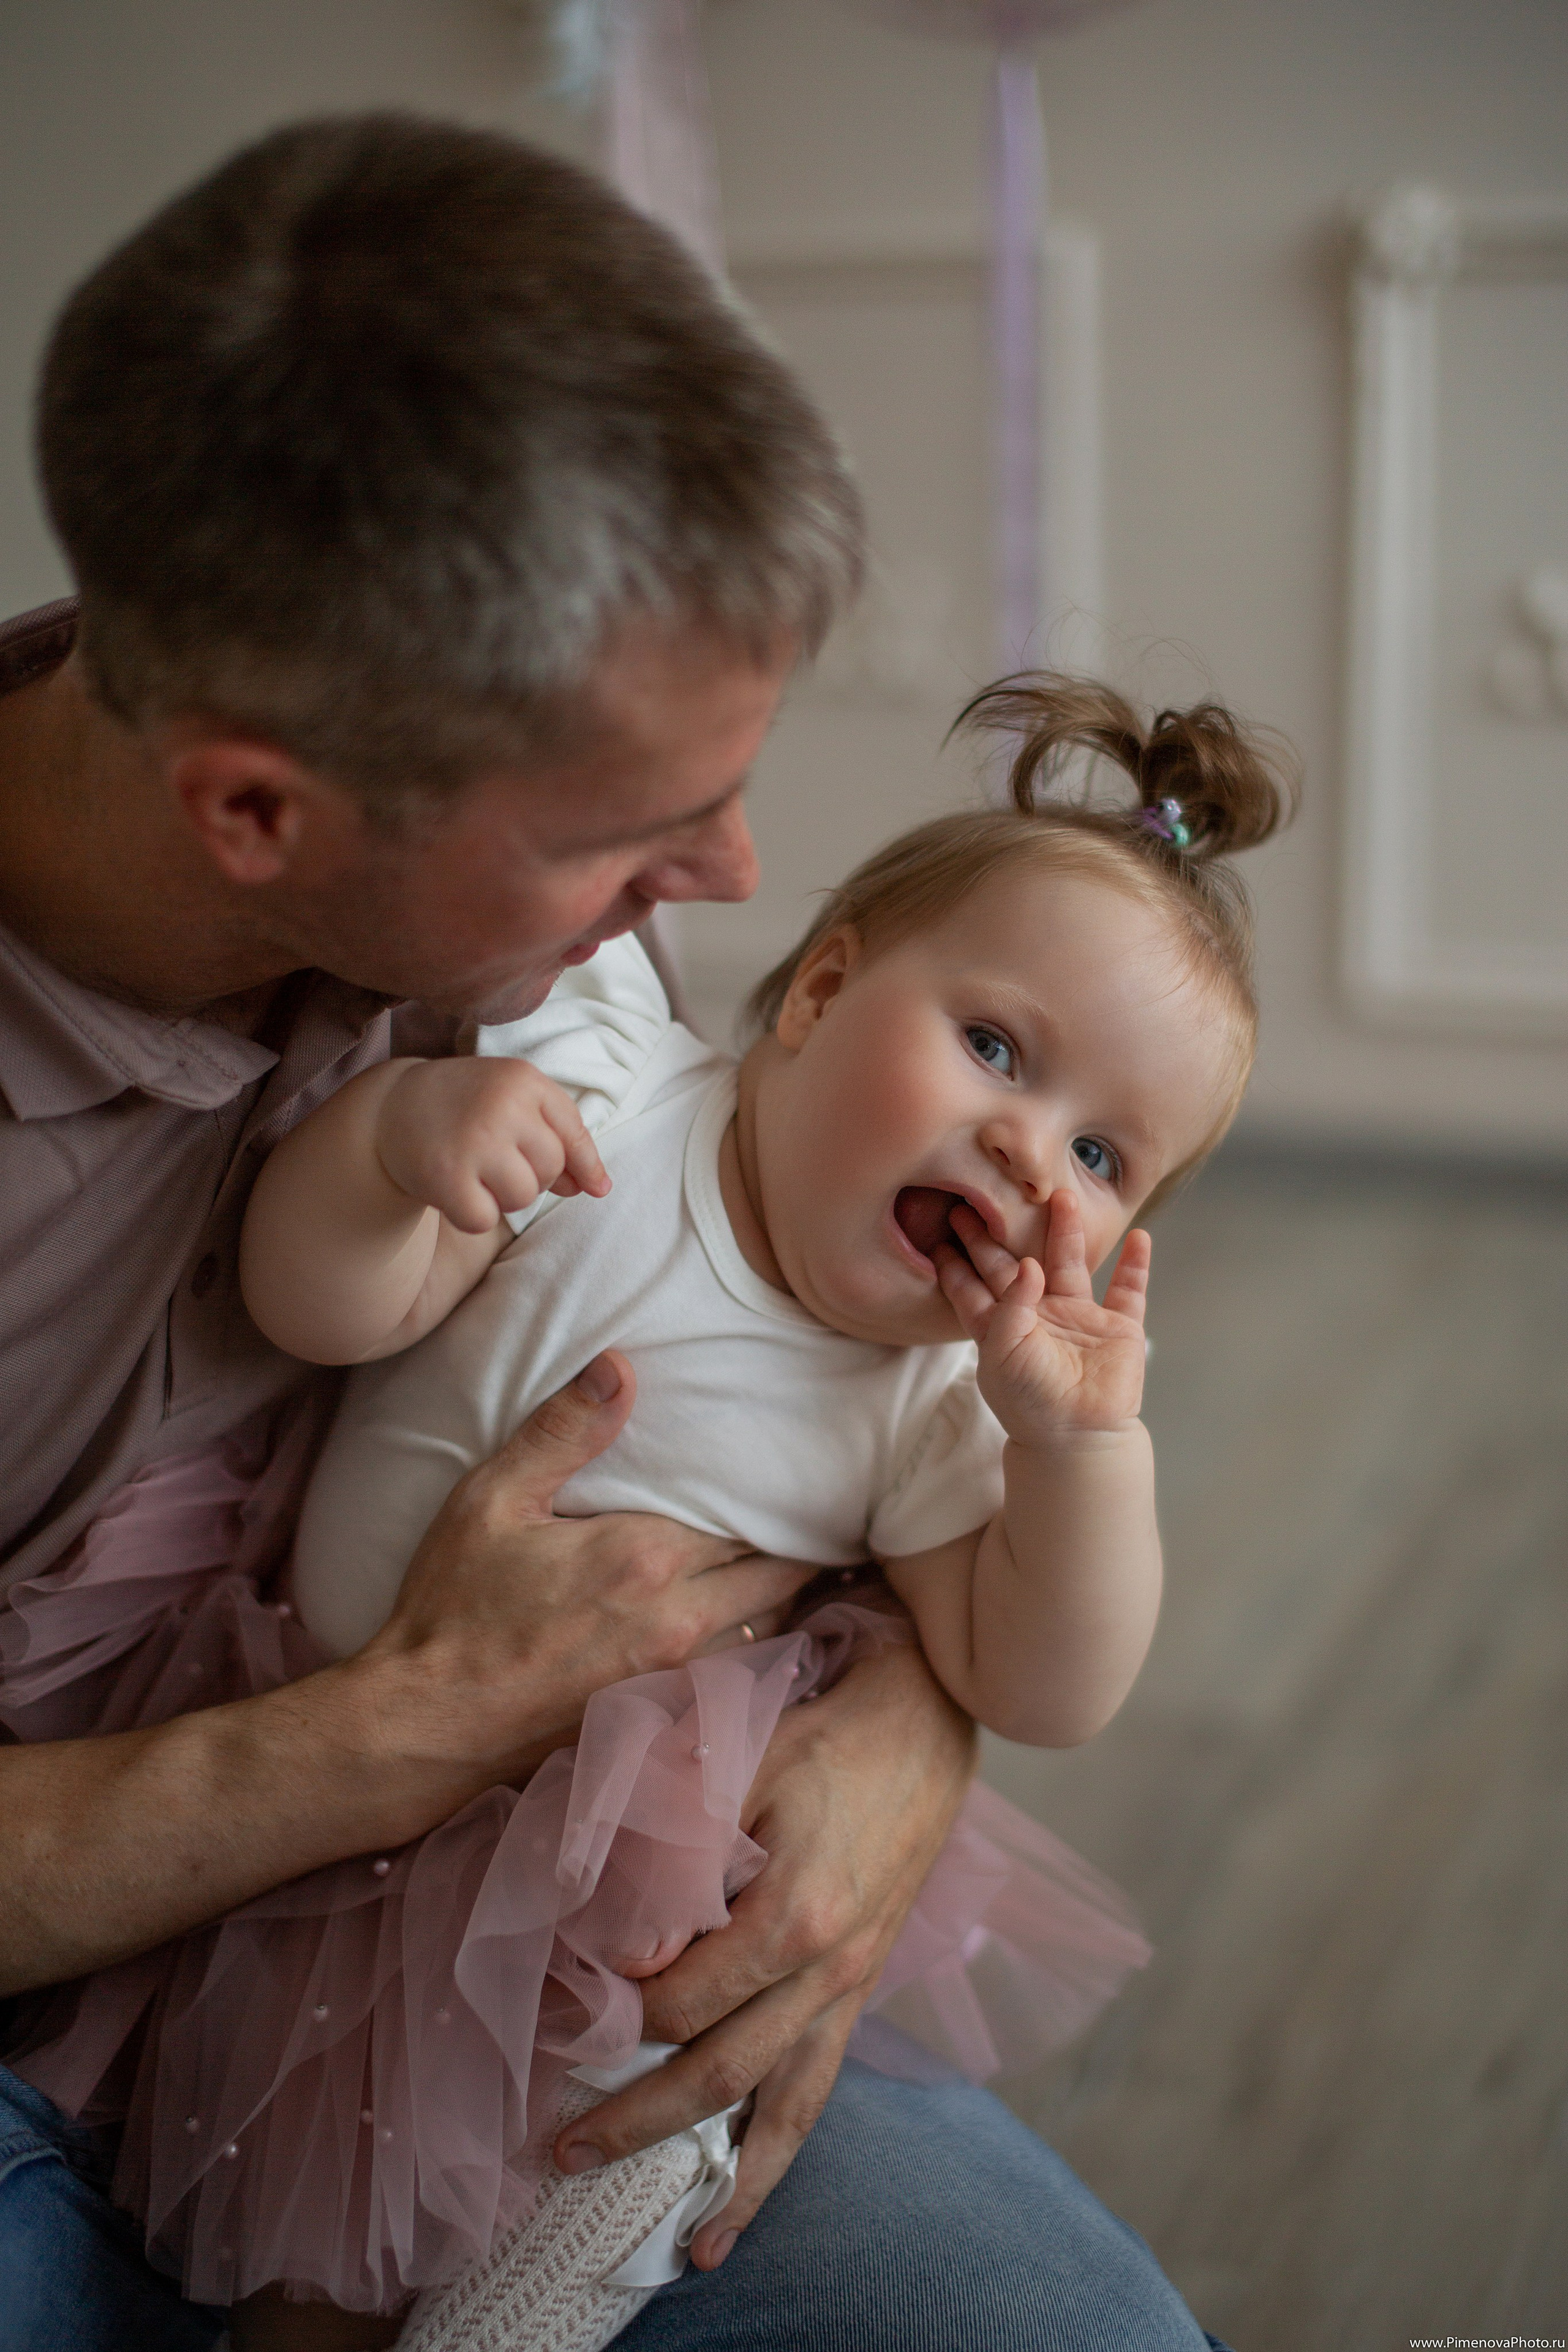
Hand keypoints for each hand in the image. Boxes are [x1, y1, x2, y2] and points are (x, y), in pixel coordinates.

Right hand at [357, 1352, 815, 1792]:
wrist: (426, 1725)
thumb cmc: (452, 1608)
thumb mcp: (492, 1500)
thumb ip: (563, 1432)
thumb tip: (618, 1366)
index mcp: (645, 1557)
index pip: (745, 1518)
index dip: (766, 1498)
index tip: (779, 1480)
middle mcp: (677, 1621)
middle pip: (774, 1576)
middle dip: (787, 1547)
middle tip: (794, 1520)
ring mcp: (673, 1680)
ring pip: (764, 1630)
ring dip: (771, 1599)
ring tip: (770, 1569)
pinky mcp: (659, 1721)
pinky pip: (734, 1680)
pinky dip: (746, 1652)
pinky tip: (733, 1633)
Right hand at [374, 1056, 610, 1235]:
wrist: (392, 1107)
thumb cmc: (468, 1105)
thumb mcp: (515, 1101)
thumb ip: (561, 1137)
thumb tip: (599, 1188)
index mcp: (523, 1080)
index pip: (574, 1135)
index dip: (584, 1166)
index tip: (593, 1188)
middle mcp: (501, 1106)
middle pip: (550, 1169)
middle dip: (532, 1175)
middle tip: (496, 1159)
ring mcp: (473, 1142)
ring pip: (523, 1197)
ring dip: (503, 1196)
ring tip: (476, 1171)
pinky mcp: (446, 1178)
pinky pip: (485, 1220)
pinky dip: (473, 1215)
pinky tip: (455, 1189)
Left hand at [551, 1635, 975, 2264]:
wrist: (923, 1716)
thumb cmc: (820, 1727)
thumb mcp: (738, 1764)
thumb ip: (676, 1847)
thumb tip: (626, 1951)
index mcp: (795, 1917)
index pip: (680, 2000)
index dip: (611, 2013)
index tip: (551, 2013)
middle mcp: (830, 1969)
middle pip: (719, 2074)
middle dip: (635, 2122)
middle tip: (557, 2157)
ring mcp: (851, 1985)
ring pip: (782, 2108)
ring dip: (724, 2180)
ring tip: (683, 2251)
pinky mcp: (860, 1986)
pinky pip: (818, 2090)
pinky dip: (779, 2155)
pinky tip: (741, 2209)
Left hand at [936, 1190, 1149, 1443]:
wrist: (1077, 1438)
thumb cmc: (1030, 1401)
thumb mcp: (1002, 1352)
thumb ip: (1010, 1304)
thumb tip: (1028, 1264)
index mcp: (1002, 1327)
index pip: (974, 1286)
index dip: (958, 1260)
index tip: (942, 1227)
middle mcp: (1038, 1317)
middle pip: (1016, 1265)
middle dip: (999, 1233)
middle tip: (985, 1193)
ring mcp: (1079, 1320)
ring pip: (1071, 1264)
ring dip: (1068, 1232)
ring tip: (1064, 1195)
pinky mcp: (1117, 1329)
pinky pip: (1129, 1290)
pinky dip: (1136, 1265)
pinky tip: (1141, 1237)